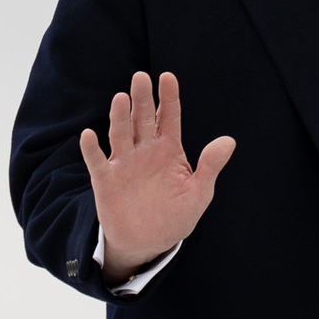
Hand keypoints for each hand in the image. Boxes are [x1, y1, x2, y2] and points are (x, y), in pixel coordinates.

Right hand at [78, 71, 235, 280]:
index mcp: (169, 149)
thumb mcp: (199, 192)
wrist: (149, 242)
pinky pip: (98, 162)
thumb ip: (210, 165)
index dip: (168, 97)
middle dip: (142, 99)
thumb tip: (229, 140)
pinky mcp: (106, 181)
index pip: (169, 117)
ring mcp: (124, 163)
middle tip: (141, 77)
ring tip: (122, 98)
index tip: (168, 76)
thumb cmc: (175, 215)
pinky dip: (92, 149)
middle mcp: (145, 151)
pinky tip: (89, 135)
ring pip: (121, 134)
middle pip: (143, 119)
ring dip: (120, 117)